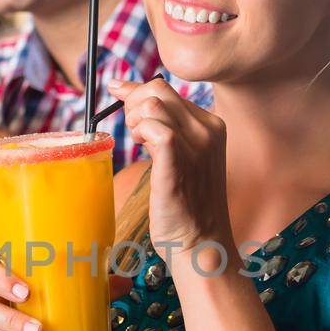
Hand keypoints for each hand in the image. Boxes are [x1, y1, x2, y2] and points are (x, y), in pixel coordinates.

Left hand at [106, 77, 233, 258]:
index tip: (118, 94)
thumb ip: (162, 125)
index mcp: (212, 125)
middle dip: (132, 104)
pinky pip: (156, 128)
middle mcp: (207, 129)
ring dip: (135, 120)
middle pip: (158, 89)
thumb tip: (125, 91)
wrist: (202, 242)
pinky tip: (141, 149)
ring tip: (138, 145)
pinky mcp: (179, 161)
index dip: (137, 91)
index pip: (168, 87)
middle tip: (131, 131)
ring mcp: (196, 145)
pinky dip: (141, 133)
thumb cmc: (186, 205)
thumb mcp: (181, 157)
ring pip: (153, 103)